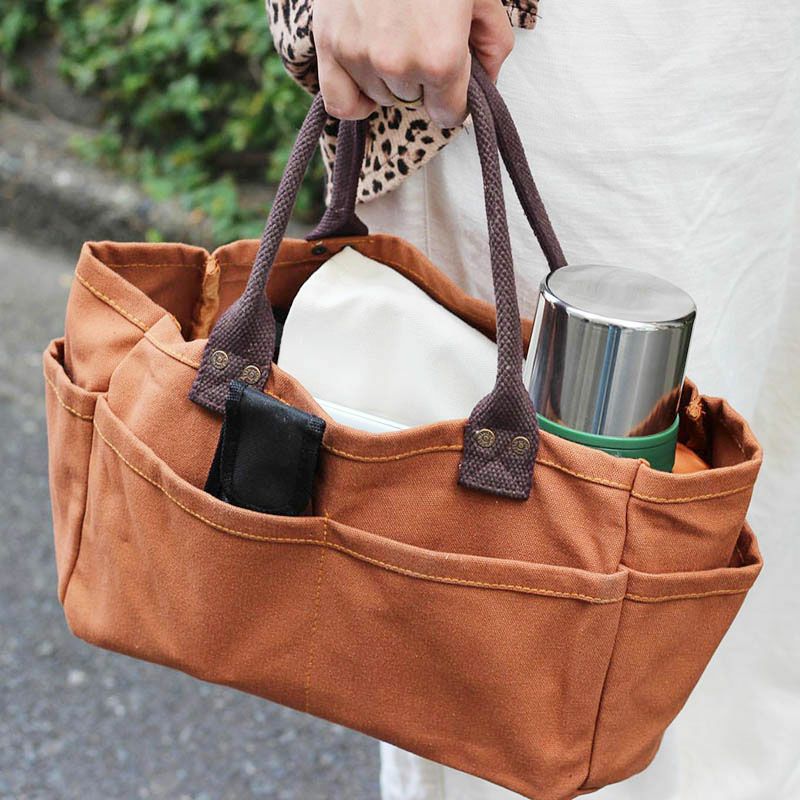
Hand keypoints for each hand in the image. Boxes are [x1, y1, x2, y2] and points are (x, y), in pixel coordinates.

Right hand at [313, 0, 513, 126]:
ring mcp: (359, 57)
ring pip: (382, 97)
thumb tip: (486, 82)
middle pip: (415, 102)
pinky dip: (354, 99)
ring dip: (390, 79)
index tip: (454, 79)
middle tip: (423, 36)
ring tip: (394, 35)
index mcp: (442, 57)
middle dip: (424, 80)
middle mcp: (398, 65)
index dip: (456, 98)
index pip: (450, 114)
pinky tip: (365, 79)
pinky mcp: (329, 45)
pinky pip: (341, 102)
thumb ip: (493, 43)